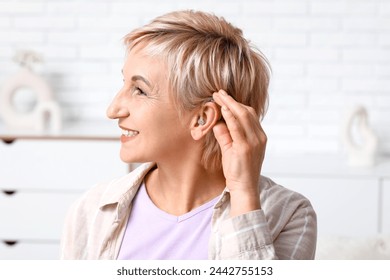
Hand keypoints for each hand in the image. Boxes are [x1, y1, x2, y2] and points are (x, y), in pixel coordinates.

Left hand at [212, 90, 266, 216]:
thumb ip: (225, 135)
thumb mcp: (230, 150)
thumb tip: (217, 122)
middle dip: (231, 100)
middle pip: (246, 112)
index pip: (249, 114)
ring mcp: (254, 142)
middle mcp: (259, 137)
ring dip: (229, 104)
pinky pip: (237, 127)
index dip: (236, 104)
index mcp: (258, 136)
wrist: (244, 189)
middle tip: (218, 92)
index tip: (224, 97)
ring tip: (218, 96)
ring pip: (243, 116)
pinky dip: (230, 116)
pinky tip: (222, 108)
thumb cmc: (238, 171)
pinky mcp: (245, 148)